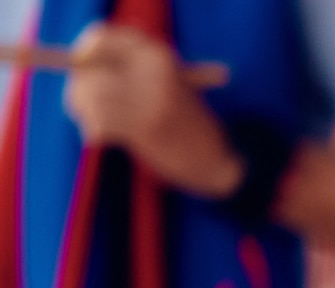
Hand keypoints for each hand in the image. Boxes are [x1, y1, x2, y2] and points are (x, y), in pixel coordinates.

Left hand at [64, 25, 245, 197]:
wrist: (216, 159)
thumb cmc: (181, 122)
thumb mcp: (160, 86)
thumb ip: (123, 73)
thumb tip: (75, 67)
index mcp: (158, 55)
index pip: (102, 38)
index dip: (85, 53)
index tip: (82, 69)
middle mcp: (155, 70)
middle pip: (89, 68)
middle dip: (77, 89)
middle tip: (81, 107)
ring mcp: (152, 97)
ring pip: (88, 94)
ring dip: (82, 112)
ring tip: (94, 125)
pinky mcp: (147, 126)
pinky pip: (98, 122)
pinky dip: (93, 131)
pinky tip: (103, 139)